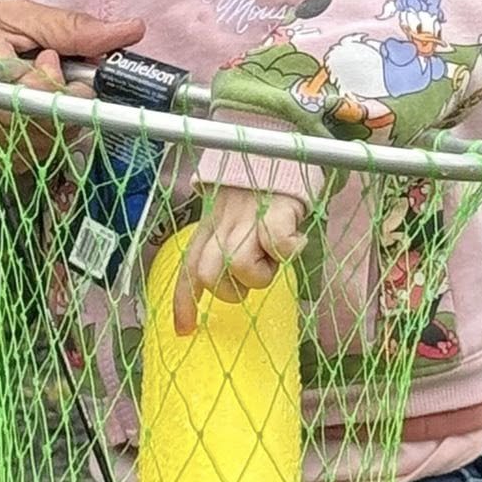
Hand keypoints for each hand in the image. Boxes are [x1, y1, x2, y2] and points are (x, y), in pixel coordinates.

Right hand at [0, 0, 144, 155]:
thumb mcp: (11, 16)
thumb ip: (70, 26)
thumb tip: (130, 30)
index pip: (40, 95)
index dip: (58, 81)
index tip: (53, 59)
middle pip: (53, 126)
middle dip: (68, 99)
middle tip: (49, 69)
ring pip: (52, 145)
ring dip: (63, 116)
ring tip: (36, 86)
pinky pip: (40, 157)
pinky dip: (50, 133)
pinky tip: (34, 110)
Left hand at [173, 188, 305, 334]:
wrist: (278, 151)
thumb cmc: (259, 189)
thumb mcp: (232, 216)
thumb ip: (225, 243)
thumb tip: (228, 281)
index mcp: (210, 227)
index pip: (188, 270)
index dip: (184, 303)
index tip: (185, 330)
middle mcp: (222, 225)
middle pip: (207, 275)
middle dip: (232, 289)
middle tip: (256, 272)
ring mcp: (247, 218)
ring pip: (239, 265)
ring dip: (263, 270)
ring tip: (275, 253)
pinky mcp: (275, 211)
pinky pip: (275, 244)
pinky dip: (290, 249)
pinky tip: (297, 238)